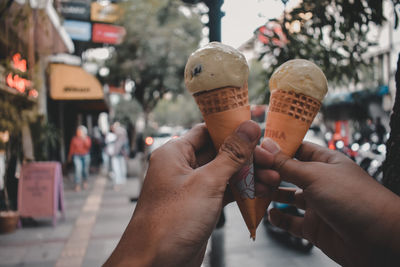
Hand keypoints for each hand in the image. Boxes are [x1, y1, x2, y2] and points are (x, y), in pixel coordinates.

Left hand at [104, 121, 261, 266]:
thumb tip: (249, 128)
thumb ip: (231, 155)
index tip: (257, 125)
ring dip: (248, 174)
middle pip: (219, 151)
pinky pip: (224, 191)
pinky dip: (241, 190)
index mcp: (175, 153)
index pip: (207, 130)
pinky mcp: (200, 205)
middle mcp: (182, 167)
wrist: (155, 265)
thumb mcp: (206, 183)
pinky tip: (262, 190)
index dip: (232, 126)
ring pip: (224, 172)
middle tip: (271, 157)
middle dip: (246, 154)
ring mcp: (192, 187)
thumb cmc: (170, 222)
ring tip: (273, 176)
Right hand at [255, 139, 399, 266]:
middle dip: (270, 172)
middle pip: (289, 173)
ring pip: (287, 197)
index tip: (257, 147)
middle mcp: (320, 182)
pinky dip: (279, 219)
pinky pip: (291, 221)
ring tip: (257, 192)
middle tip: (254, 173)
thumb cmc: (356, 200)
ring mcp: (317, 205)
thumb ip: (288, 164)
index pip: (297, 149)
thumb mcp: (316, 175)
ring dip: (271, 194)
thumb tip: (267, 147)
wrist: (378, 240)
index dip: (278, 148)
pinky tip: (271, 215)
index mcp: (326, 162)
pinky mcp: (314, 227)